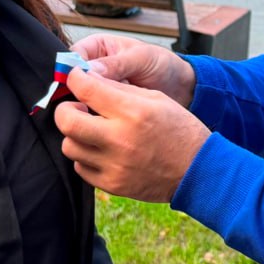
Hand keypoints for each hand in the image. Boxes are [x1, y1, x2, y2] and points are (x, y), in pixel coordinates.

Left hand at [55, 68, 210, 201]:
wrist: (198, 171)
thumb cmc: (179, 129)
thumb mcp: (155, 98)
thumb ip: (119, 88)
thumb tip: (88, 79)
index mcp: (133, 112)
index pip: (85, 88)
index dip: (75, 78)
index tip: (77, 79)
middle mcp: (119, 139)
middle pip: (67, 121)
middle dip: (65, 109)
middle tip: (77, 107)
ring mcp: (114, 165)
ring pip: (69, 146)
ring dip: (76, 134)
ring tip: (91, 130)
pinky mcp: (112, 185)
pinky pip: (81, 168)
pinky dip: (85, 156)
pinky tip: (100, 150)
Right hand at [72, 34, 195, 106]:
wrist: (180, 87)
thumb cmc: (162, 64)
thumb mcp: (141, 58)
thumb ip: (117, 63)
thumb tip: (89, 70)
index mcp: (98, 47)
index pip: (73, 56)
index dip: (71, 69)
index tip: (75, 82)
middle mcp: (93, 67)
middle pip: (71, 79)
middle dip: (75, 90)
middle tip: (82, 101)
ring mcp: (98, 89)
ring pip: (80, 97)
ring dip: (85, 105)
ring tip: (94, 113)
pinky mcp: (104, 107)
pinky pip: (92, 112)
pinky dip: (95, 117)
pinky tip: (101, 122)